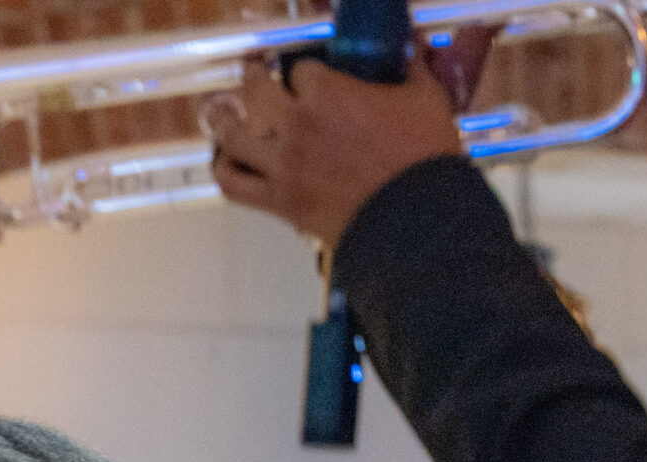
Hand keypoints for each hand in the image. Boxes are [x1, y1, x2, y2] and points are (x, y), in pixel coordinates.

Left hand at [206, 54, 466, 247]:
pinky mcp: (279, 201)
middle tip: (253, 74)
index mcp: (328, 93)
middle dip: (253, 78)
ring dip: (222, 121)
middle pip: (255, 91)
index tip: (309, 76)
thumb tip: (412, 55)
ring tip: (221, 113)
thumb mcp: (425, 99)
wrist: (416, 220)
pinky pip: (235, 186)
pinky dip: (224, 171)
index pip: (301, 69)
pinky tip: (224, 162)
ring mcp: (282, 164)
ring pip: (232, 136)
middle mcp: (295, 124)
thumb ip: (411, 71)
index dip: (306, 72)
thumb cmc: (423, 159)